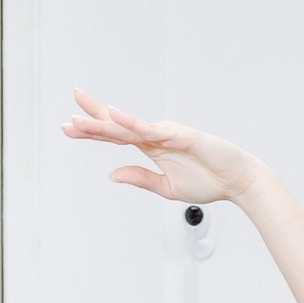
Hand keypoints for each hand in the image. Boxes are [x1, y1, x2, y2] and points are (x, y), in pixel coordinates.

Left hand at [64, 88, 257, 208]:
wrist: (236, 182)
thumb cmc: (207, 181)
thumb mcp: (166, 187)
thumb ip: (140, 179)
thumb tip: (112, 175)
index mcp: (151, 147)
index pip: (115, 135)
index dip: (93, 130)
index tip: (69, 126)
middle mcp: (155, 136)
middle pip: (116, 126)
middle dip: (91, 119)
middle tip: (66, 115)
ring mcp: (167, 133)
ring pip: (128, 127)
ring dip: (103, 123)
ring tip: (78, 120)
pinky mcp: (181, 135)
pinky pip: (152, 129)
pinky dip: (132, 123)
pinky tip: (115, 117)